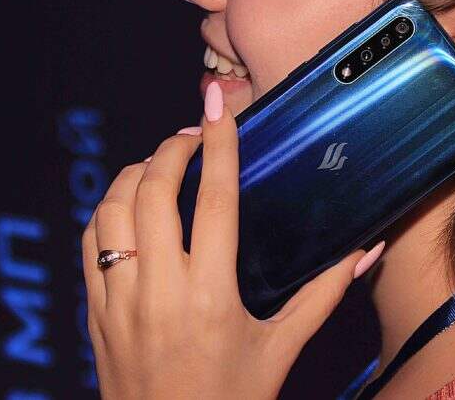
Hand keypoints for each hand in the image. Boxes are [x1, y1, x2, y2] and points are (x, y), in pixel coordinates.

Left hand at [82, 81, 386, 398]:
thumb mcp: (282, 348)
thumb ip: (324, 293)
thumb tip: (365, 250)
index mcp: (211, 295)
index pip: (213, 198)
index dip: (217, 144)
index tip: (218, 105)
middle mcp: (159, 291)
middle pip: (153, 191)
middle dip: (171, 148)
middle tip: (193, 134)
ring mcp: (118, 301)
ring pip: (112, 210)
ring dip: (133, 174)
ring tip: (160, 163)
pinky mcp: (95, 312)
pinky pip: (89, 242)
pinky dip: (107, 210)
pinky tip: (129, 204)